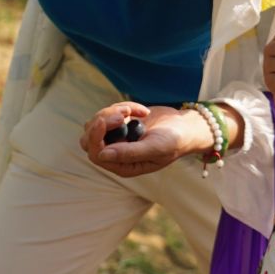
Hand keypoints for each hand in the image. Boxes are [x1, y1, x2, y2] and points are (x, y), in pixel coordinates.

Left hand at [79, 102, 208, 178]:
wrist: (184, 127)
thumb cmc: (174, 142)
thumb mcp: (155, 148)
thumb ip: (129, 153)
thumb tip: (102, 154)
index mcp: (123, 166)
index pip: (96, 154)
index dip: (95, 137)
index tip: (104, 119)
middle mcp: (116, 154)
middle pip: (90, 139)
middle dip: (102, 122)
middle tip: (123, 114)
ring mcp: (116, 137)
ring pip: (96, 123)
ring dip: (113, 112)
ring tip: (133, 111)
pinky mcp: (120, 123)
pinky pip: (109, 112)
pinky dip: (123, 107)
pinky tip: (143, 111)